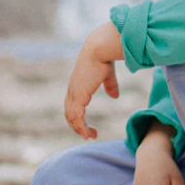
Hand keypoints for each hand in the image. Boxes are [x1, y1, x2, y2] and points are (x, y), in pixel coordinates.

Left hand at [64, 23, 122, 139]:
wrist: (99, 48)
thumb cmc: (104, 57)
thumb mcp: (107, 75)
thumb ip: (110, 85)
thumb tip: (115, 96)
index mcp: (77, 84)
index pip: (72, 104)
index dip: (78, 116)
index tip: (87, 124)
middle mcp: (73, 90)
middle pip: (69, 113)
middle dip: (78, 126)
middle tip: (90, 134)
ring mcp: (74, 93)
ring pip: (72, 117)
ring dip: (81, 129)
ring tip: (91, 136)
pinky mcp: (79, 95)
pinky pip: (77, 116)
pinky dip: (81, 127)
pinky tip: (88, 134)